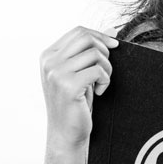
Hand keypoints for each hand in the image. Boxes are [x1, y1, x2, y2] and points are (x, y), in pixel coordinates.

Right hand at [39, 26, 118, 148]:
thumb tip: (112, 30)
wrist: (66, 133)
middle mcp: (49, 62)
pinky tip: (100, 92)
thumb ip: (88, 52)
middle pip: (86, 38)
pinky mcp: (68, 86)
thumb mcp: (79, 72)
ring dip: (107, 68)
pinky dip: (105, 80)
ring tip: (101, 83)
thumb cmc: (75, 102)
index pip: (78, 31)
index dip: (100, 36)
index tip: (114, 46)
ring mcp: (56, 73)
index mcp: (48, 55)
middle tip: (105, 69)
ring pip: (95, 54)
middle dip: (104, 51)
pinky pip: (98, 70)